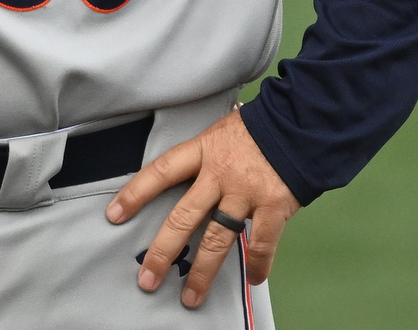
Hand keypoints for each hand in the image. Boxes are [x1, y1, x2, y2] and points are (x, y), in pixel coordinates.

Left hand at [106, 109, 299, 308]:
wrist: (302, 120)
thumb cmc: (263, 126)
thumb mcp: (225, 130)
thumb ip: (208, 155)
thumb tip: (189, 173)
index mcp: (206, 150)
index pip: (162, 171)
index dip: (136, 193)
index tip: (114, 215)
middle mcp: (221, 173)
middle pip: (183, 216)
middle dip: (163, 251)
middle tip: (148, 278)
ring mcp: (247, 191)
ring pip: (217, 238)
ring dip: (202, 271)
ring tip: (191, 296)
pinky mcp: (274, 205)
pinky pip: (262, 243)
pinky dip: (257, 264)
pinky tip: (252, 278)